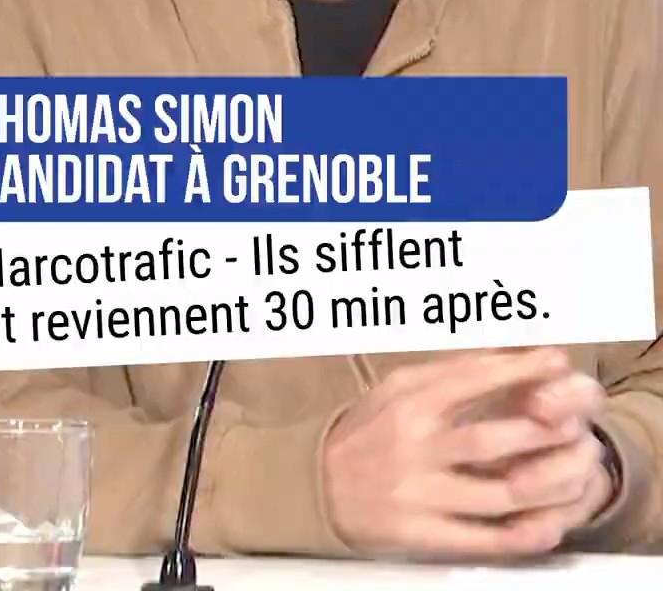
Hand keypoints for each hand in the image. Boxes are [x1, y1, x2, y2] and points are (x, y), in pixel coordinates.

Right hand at [323, 347, 592, 558]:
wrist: (316, 484)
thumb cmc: (368, 428)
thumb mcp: (400, 386)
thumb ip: (451, 371)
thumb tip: (507, 353)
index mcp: (410, 401)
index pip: (474, 378)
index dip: (522, 368)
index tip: (557, 359)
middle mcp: (415, 445)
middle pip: (494, 439)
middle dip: (544, 431)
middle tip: (575, 422)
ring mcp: (418, 493)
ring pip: (499, 492)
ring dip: (546, 483)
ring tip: (574, 470)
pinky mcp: (420, 534)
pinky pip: (483, 538)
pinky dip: (523, 533)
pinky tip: (549, 521)